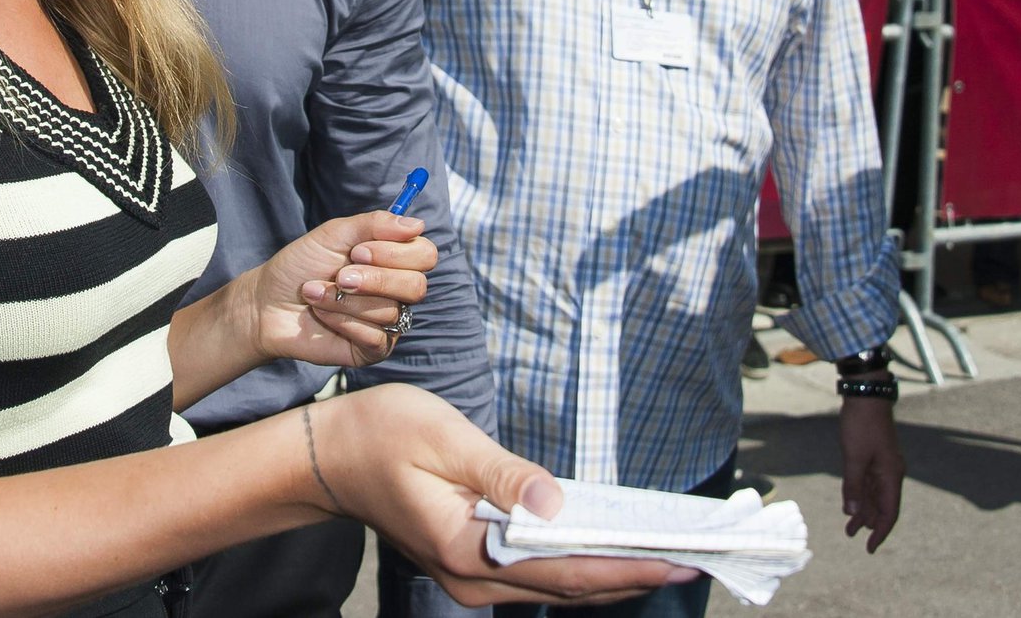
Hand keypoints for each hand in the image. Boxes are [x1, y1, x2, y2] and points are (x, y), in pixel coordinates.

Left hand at [250, 211, 435, 368]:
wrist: (267, 302)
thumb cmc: (301, 265)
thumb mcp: (334, 234)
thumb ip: (375, 224)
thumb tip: (417, 223)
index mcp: (393, 260)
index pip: (425, 254)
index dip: (397, 252)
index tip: (359, 250)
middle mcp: (395, 291)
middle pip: (417, 286)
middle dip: (374, 279)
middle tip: (340, 275)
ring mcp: (386, 322)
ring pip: (389, 311)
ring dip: (344, 299)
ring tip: (315, 293)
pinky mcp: (371, 349)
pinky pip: (375, 337)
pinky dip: (342, 321)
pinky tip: (321, 315)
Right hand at [315, 385, 688, 607]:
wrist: (325, 457)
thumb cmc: (379, 434)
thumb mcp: (443, 437)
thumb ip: (501, 472)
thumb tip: (556, 503)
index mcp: (465, 548)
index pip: (562, 567)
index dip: (624, 565)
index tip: (676, 560)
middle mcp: (471, 578)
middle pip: (568, 588)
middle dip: (633, 575)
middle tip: (695, 561)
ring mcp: (470, 578)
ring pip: (556, 587)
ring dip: (611, 574)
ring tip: (668, 558)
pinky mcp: (471, 565)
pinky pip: (537, 574)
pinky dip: (580, 565)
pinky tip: (612, 551)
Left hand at [838, 394, 902, 552]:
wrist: (865, 396)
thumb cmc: (861, 425)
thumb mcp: (854, 457)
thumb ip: (852, 485)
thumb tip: (851, 512)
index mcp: (891, 475)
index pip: (889, 512)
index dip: (880, 531)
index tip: (870, 548)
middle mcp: (890, 473)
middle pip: (881, 506)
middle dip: (868, 523)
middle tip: (850, 536)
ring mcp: (882, 464)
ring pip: (873, 495)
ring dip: (862, 510)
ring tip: (849, 526)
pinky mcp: (873, 456)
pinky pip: (867, 482)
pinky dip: (859, 494)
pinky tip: (850, 503)